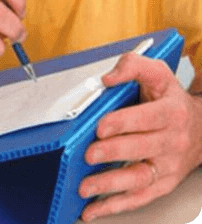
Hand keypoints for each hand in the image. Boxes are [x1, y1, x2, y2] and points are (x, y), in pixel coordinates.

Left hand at [79, 53, 201, 221]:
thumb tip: (108, 78)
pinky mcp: (162, 184)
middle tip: (90, 154)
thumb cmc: (170, 100)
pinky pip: (139, 197)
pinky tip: (94, 209)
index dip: (124, 122)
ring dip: (111, 184)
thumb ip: (132, 66)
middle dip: (113, 152)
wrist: (201, 129)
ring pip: (140, 177)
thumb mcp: (157, 74)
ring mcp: (168, 165)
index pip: (148, 117)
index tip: (101, 126)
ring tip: (86, 186)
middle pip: (142, 148)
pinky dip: (115, 205)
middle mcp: (172, 141)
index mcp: (171, 112)